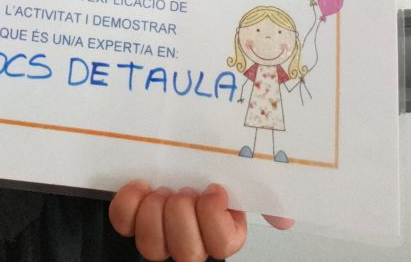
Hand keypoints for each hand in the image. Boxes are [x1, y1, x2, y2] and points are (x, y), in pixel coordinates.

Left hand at [109, 181, 293, 261]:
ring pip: (152, 246)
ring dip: (155, 214)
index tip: (213, 189)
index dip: (213, 218)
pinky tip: (140, 185)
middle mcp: (192, 242)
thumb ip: (263, 197)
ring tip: (161, 191)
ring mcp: (160, 235)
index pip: (222, 245)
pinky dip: (128, 203)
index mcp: (224, 233)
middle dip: (182, 217)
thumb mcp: (239, 178)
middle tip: (183, 191)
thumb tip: (286, 219)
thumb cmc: (206, 171)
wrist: (175, 158)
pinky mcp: (133, 221)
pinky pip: (124, 223)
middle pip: (187, 252)